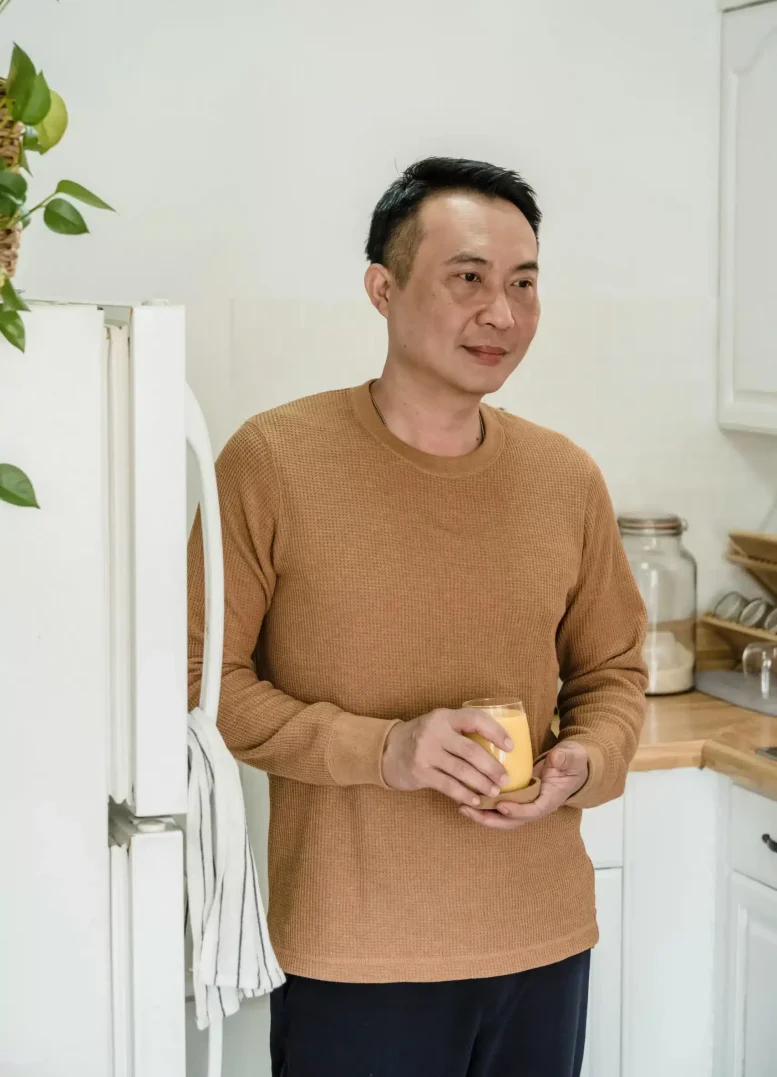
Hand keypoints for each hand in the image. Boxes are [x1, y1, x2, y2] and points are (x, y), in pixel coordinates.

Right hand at [382, 708, 512, 805]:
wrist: (387, 750)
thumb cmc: (422, 737)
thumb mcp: (439, 725)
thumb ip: (460, 730)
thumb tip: (497, 746)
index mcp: (444, 717)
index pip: (475, 719)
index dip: (496, 732)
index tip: (510, 746)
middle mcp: (434, 732)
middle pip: (471, 750)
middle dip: (492, 767)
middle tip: (505, 778)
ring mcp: (425, 753)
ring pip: (461, 770)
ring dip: (481, 783)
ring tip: (494, 791)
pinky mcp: (419, 772)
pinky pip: (448, 785)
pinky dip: (464, 794)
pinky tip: (475, 800)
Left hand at [459, 741, 589, 830]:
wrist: (572, 765)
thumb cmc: (572, 762)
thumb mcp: (571, 757)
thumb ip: (564, 758)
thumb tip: (556, 758)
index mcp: (550, 800)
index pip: (533, 811)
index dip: (517, 812)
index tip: (501, 806)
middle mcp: (535, 807)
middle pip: (512, 821)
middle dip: (490, 819)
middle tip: (469, 810)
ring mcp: (525, 804)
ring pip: (502, 817)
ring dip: (482, 815)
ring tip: (461, 806)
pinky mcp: (516, 798)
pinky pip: (498, 807)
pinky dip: (483, 806)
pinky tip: (466, 798)